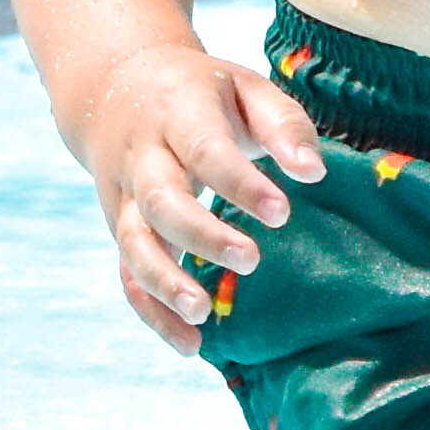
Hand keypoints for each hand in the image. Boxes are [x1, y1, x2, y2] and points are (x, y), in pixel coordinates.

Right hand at [86, 36, 330, 352]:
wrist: (115, 87)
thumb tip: (314, 173)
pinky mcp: (121, 228)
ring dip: (165, 282)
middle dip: (202, 235)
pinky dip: (152, 311)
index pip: (205, 150)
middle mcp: (143, 157)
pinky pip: (127, 274)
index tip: (281, 213)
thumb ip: (284, 126)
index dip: (240, 184)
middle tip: (252, 259)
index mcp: (178, 112)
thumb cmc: (201, 92)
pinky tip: (189, 343)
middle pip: (161, 201)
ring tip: (205, 314)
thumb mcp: (245, 88)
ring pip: (134, 244)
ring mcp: (125, 196)